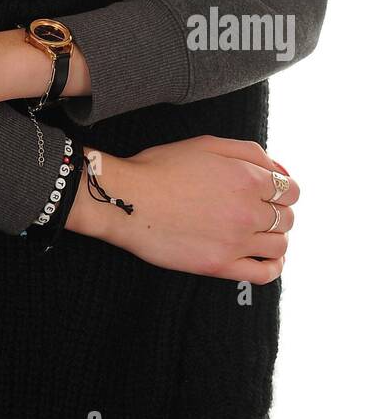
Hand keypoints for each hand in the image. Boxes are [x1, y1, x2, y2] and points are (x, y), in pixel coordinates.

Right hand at [69, 136, 298, 285]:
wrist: (127, 200)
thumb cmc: (162, 167)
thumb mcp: (207, 144)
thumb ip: (249, 152)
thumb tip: (280, 170)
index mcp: (247, 178)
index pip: (291, 190)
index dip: (283, 189)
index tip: (270, 192)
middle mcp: (248, 212)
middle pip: (288, 217)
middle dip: (278, 211)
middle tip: (258, 209)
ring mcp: (236, 242)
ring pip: (280, 245)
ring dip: (276, 237)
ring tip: (259, 232)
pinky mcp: (221, 266)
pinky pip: (265, 274)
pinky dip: (274, 267)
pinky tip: (267, 260)